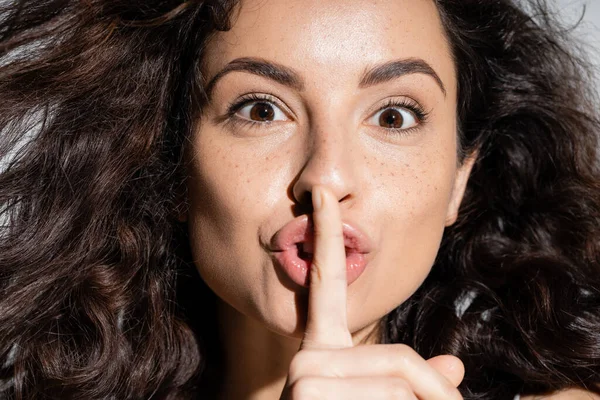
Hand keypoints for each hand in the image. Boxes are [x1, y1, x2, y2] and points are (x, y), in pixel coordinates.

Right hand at [279, 186, 464, 398]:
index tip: (321, 196)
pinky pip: (390, 397)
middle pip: (400, 360)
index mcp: (322, 351)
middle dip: (433, 395)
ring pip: (401, 384)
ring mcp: (306, 375)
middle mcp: (309, 357)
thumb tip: (454, 364)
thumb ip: (413, 382)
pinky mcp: (308, 389)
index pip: (326, 284)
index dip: (327, 237)